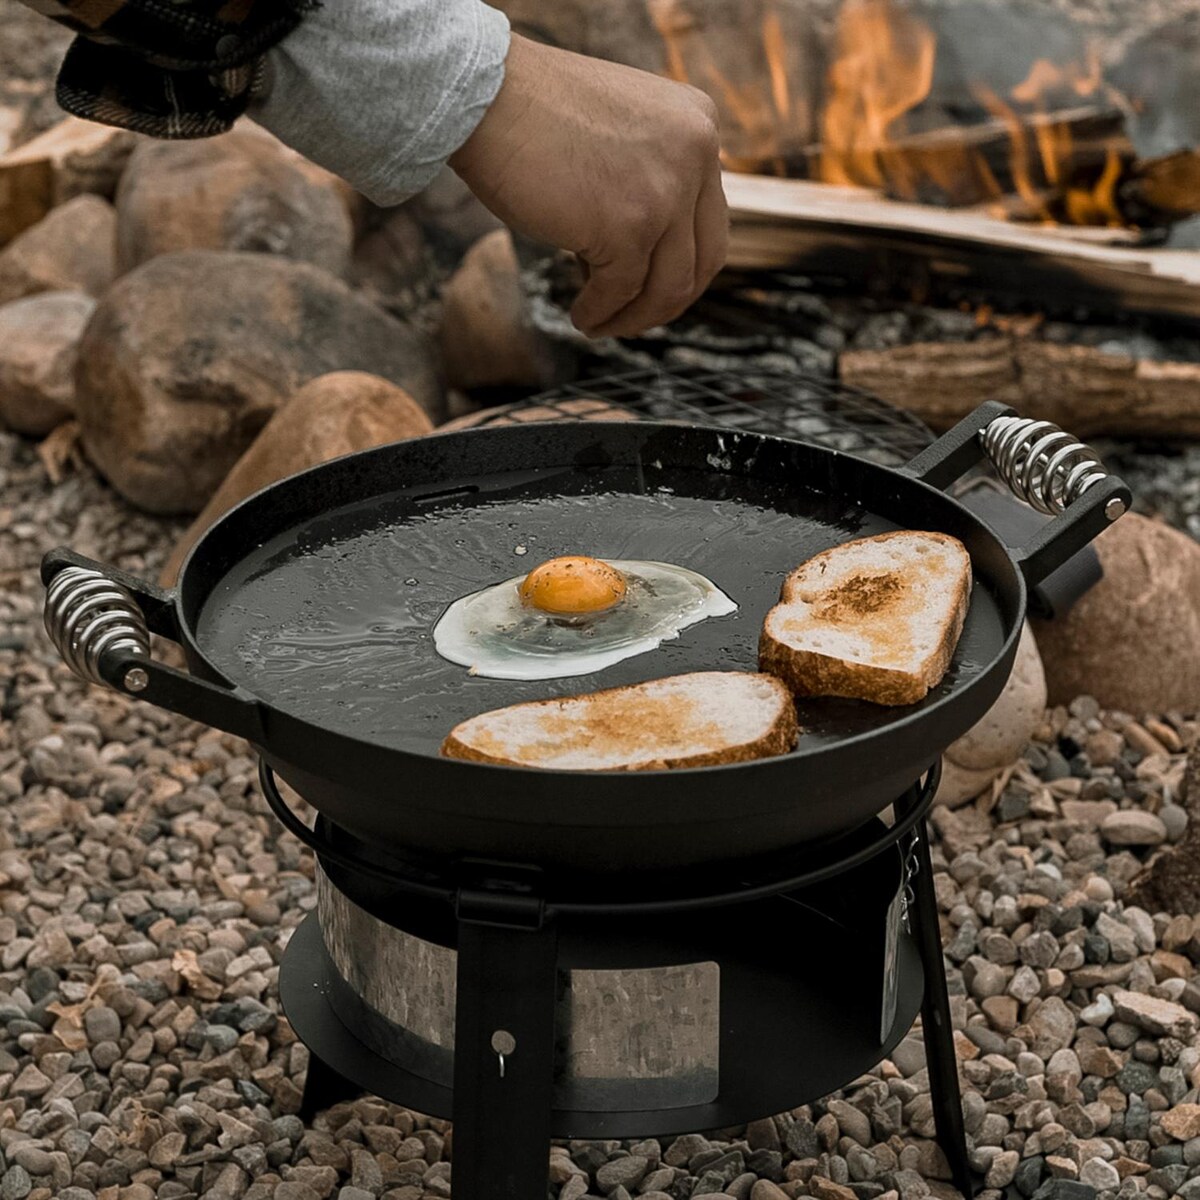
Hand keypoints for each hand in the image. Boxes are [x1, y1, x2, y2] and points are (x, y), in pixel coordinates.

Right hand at [449, 34, 727, 338]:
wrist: (483, 95)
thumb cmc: (535, 114)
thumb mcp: (622, 133)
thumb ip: (652, 176)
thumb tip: (650, 255)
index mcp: (699, 126)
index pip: (709, 220)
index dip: (681, 265)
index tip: (648, 286)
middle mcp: (696, 155)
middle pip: (703, 261)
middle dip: (666, 302)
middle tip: (631, 317)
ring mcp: (666, 193)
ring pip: (669, 287)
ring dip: (634, 317)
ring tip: (601, 324)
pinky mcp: (629, 228)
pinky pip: (621, 292)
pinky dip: (600, 313)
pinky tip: (580, 316)